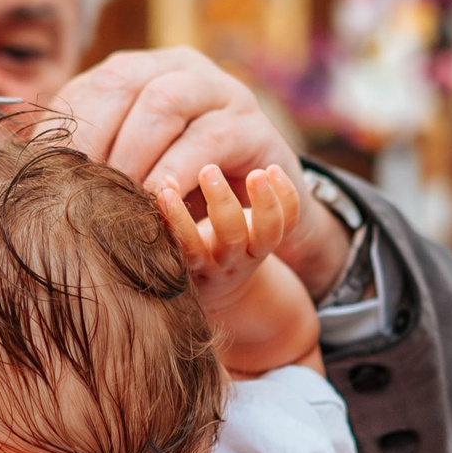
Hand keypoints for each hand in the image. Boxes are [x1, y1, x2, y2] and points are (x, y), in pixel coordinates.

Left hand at [57, 48, 353, 298]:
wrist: (248, 221)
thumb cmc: (171, 197)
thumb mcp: (123, 173)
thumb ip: (81, 158)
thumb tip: (7, 161)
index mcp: (141, 71)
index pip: (92, 85)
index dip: (66, 129)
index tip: (43, 177)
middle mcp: (181, 68)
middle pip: (124, 82)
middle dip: (95, 139)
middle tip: (77, 192)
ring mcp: (222, 91)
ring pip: (165, 101)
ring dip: (134, 154)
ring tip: (118, 200)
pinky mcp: (255, 126)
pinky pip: (212, 136)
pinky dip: (179, 170)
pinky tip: (160, 201)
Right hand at [157, 164, 298, 316]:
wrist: (220, 282)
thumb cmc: (187, 253)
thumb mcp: (171, 249)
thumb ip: (164, 221)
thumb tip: (162, 181)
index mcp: (197, 262)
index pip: (188, 246)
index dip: (177, 221)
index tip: (165, 192)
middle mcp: (227, 259)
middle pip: (232, 237)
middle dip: (222, 203)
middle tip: (209, 170)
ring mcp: (254, 252)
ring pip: (267, 233)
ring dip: (263, 201)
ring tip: (256, 173)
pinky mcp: (273, 241)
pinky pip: (289, 222)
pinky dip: (287, 196)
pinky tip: (274, 169)